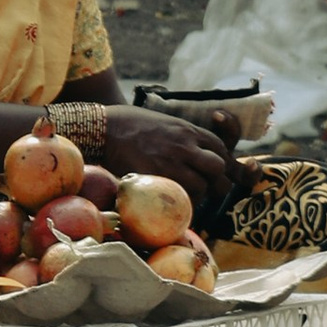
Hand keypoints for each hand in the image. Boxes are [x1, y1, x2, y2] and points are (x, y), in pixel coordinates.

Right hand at [104, 106, 235, 206]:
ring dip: (198, 195)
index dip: (220, 161)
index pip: (220, 147)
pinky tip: (172, 202)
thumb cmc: (132, 123)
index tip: (211, 170)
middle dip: (216, 180)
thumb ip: (185, 138)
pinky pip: (180, 198)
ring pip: (203, 187)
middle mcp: (185, 145)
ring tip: (186, 196)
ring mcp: (171, 163)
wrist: (105, 129)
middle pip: (218, 168)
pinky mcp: (157, 179)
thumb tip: (198, 154)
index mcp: (188, 130)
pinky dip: (181, 204)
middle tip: (205, 186)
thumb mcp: (166, 122)